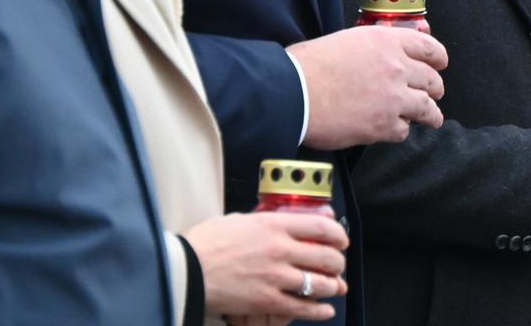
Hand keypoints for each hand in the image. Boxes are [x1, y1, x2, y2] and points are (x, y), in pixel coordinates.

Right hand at [185, 211, 346, 318]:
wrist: (188, 268)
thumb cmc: (209, 241)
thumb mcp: (242, 219)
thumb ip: (267, 222)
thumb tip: (283, 222)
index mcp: (275, 224)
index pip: (320, 225)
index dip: (338, 234)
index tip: (342, 239)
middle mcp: (280, 248)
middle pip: (325, 255)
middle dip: (338, 262)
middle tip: (339, 264)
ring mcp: (275, 276)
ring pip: (318, 282)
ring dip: (332, 286)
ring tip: (335, 287)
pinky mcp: (266, 301)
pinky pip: (301, 308)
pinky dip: (318, 310)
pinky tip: (326, 310)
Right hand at [289, 26, 447, 148]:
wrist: (294, 91)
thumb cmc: (311, 64)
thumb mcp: (349, 39)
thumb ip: (376, 44)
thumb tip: (391, 46)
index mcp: (386, 40)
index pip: (428, 47)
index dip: (438, 58)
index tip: (440, 64)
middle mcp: (396, 66)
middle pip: (431, 79)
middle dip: (435, 88)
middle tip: (433, 93)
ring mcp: (393, 97)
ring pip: (426, 107)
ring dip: (430, 114)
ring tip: (432, 118)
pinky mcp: (383, 125)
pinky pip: (404, 130)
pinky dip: (400, 130)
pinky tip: (393, 129)